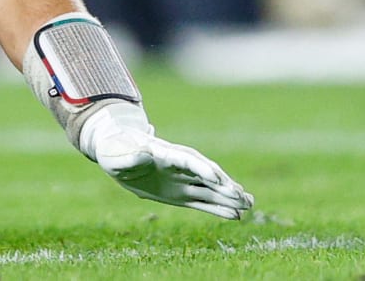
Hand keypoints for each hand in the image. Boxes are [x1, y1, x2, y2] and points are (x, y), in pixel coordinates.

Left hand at [80, 102, 253, 219]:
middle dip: (223, 184)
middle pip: (204, 174)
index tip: (217, 179)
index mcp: (163, 152)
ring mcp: (180, 180)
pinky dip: (217, 208)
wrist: (116, 152)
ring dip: (227, 197)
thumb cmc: (114, 149)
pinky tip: (235, 216)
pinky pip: (201, 202)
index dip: (201, 168)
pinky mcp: (178, 194)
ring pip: (208, 189)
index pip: (186, 159)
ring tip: (249, 205)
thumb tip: (144, 153)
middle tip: (244, 196)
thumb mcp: (116, 153)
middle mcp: (177, 167)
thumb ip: (130, 156)